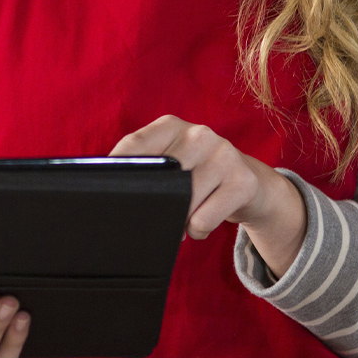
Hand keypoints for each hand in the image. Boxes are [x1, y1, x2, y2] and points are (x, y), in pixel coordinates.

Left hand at [110, 115, 307, 274]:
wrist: (251, 185)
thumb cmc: (198, 177)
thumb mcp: (173, 162)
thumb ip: (145, 167)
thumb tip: (107, 191)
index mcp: (172, 126)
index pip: (134, 146)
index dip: (117, 170)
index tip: (106, 193)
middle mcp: (199, 134)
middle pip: (160, 179)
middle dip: (152, 206)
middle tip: (154, 219)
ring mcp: (224, 155)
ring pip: (183, 201)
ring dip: (176, 222)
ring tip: (183, 220)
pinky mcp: (243, 181)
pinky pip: (203, 220)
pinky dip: (197, 231)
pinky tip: (202, 222)